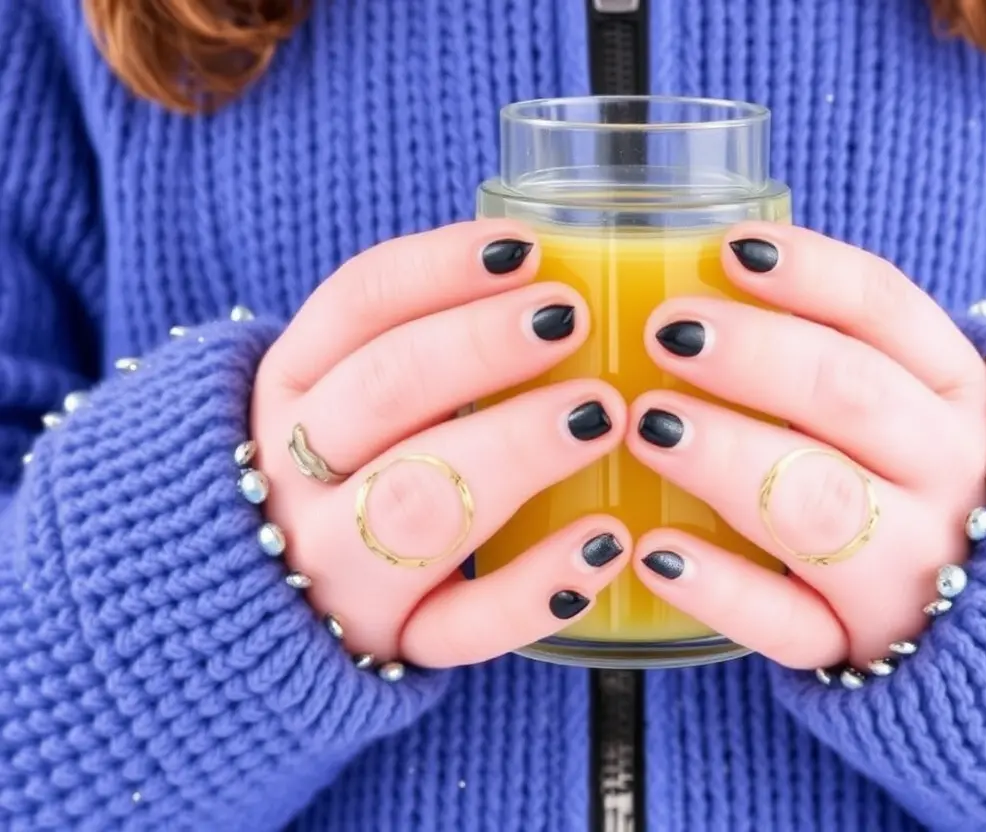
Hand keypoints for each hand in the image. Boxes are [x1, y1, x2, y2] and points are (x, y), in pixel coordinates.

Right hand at [250, 221, 630, 667]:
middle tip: (569, 318)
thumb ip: (413, 345)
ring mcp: (335, 568)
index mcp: (288, 389)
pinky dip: (534, 590)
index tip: (525, 249)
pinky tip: (603, 542)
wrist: (240, 613)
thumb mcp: (338, 396)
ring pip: (415, 509)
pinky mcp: (388, 645)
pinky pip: (460, 628)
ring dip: (512, 452)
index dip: (440, 269)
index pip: (356, 305)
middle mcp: (294, 473)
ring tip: (600, 414)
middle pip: (382, 393)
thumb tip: (544, 272)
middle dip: (480, 348)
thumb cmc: (335, 472)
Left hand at [626, 222, 985, 669]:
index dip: (807, 272)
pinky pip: (791, 622)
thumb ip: (840, 356)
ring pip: (820, 505)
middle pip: (849, 396)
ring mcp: (913, 566)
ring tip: (647, 423)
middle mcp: (948, 472)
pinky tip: (654, 553)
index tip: (731, 249)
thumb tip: (709, 276)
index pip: (886, 310)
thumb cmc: (922, 485)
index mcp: (955, 393)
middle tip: (669, 330)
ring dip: (728, 458)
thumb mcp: (917, 409)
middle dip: (755, 356)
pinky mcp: (864, 644)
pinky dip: (720, 589)